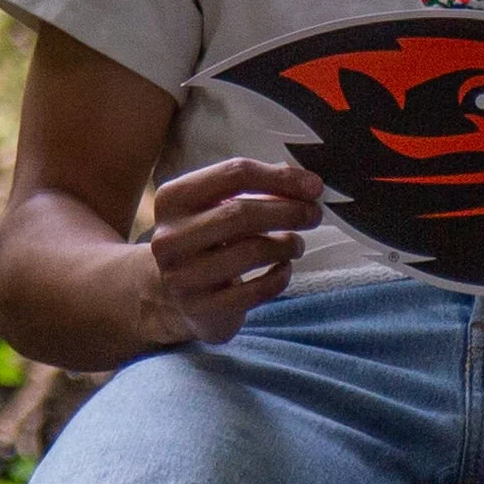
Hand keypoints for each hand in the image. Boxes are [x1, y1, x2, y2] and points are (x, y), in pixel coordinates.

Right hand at [147, 155, 323, 343]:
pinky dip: (280, 277)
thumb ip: (255, 191)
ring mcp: (182, 276)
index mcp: (173, 199)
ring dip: (287, 244)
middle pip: (240, 213)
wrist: (176, 296)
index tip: (313, 185)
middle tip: (314, 214)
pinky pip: (256, 290)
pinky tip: (283, 268)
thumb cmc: (209, 241)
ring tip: (296, 244)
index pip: (233, 174)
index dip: (281, 177)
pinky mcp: (201, 309)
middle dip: (288, 211)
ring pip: (251, 252)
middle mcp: (169, 237)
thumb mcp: (216, 208)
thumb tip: (307, 187)